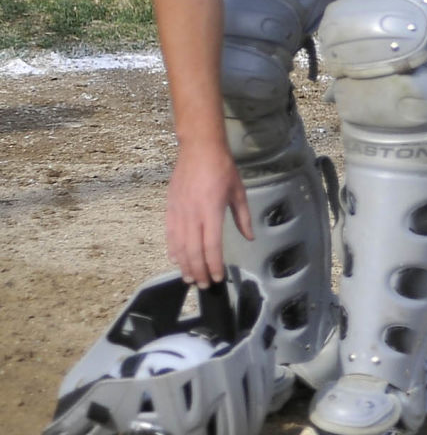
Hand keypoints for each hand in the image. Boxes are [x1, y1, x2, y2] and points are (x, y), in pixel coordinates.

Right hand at [166, 140, 252, 286]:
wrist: (199, 149)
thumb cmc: (222, 168)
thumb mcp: (238, 191)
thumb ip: (243, 217)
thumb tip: (250, 237)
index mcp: (212, 211)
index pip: (212, 246)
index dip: (214, 265)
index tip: (217, 277)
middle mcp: (193, 215)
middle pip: (194, 251)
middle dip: (199, 271)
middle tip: (203, 285)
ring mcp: (179, 213)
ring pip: (179, 246)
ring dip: (184, 265)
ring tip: (190, 278)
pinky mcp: (170, 209)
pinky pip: (170, 235)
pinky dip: (173, 250)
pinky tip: (177, 259)